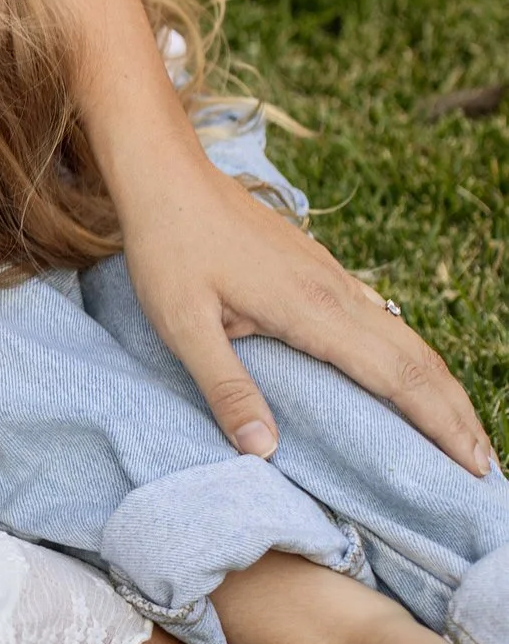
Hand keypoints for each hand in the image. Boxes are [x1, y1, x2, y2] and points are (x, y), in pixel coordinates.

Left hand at [117, 146, 495, 476]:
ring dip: (439, 386)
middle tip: (485, 467)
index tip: (472, 466)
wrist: (167, 176)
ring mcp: (332, 277)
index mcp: (311, 309)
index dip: (439, 423)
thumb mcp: (181, 325)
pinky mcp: (319, 269)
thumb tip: (264, 450)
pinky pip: (382, 318)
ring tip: (460, 432)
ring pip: (405, 336)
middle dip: (457, 414)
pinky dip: (409, 356)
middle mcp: (336, 292)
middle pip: (418, 358)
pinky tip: (407, 376)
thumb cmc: (168, 248)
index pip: (397, 375)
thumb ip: (224, 387)